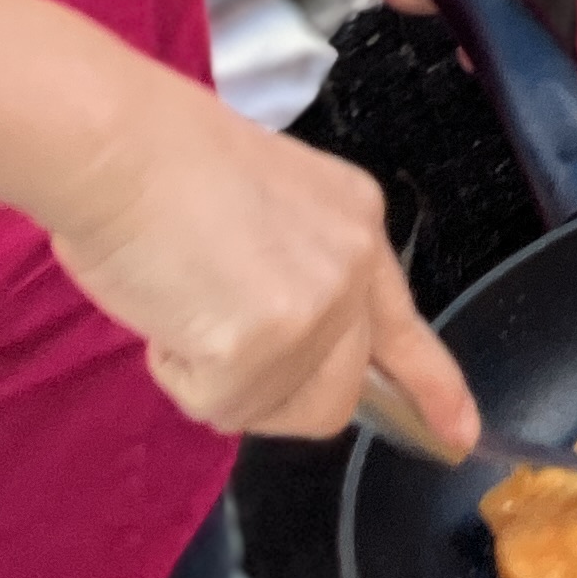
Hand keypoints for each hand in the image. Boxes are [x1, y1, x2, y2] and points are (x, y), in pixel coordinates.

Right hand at [46, 76, 477, 445]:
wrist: (117, 144)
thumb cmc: (159, 165)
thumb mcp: (267, 211)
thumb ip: (293, 274)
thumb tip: (275, 340)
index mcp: (356, 223)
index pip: (401, 324)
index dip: (431, 385)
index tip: (459, 433)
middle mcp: (354, 267)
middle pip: (335, 393)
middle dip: (271, 390)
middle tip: (210, 334)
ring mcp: (315, 311)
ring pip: (273, 409)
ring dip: (222, 380)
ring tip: (185, 301)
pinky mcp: (261, 349)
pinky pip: (215, 406)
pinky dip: (179, 373)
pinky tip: (167, 309)